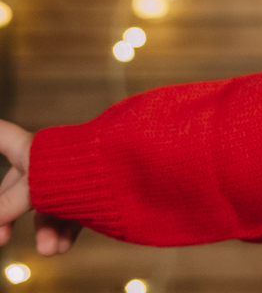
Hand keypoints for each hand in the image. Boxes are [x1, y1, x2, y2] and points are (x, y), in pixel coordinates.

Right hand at [0, 121, 79, 254]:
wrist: (125, 167)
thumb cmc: (76, 166)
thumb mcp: (33, 187)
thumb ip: (6, 204)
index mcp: (29, 150)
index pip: (2, 136)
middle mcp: (46, 161)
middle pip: (19, 188)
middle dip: (8, 216)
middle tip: (2, 238)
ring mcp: (68, 175)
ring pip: (49, 206)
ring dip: (46, 231)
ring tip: (50, 249)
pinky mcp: (89, 189)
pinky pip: (73, 211)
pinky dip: (67, 230)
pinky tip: (64, 246)